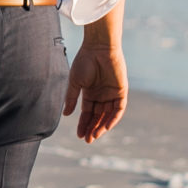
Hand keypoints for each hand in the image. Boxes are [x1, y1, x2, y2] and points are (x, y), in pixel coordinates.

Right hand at [64, 12, 127, 141]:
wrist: (98, 48)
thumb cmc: (85, 61)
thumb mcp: (75, 82)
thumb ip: (71, 98)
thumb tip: (66, 115)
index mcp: (90, 93)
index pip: (87, 113)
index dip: (83, 124)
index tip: (79, 135)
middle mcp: (101, 95)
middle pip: (98, 116)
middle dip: (92, 128)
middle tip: (87, 140)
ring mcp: (111, 94)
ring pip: (108, 115)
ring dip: (102, 126)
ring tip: (94, 136)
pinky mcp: (121, 91)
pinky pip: (118, 109)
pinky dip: (113, 118)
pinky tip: (105, 127)